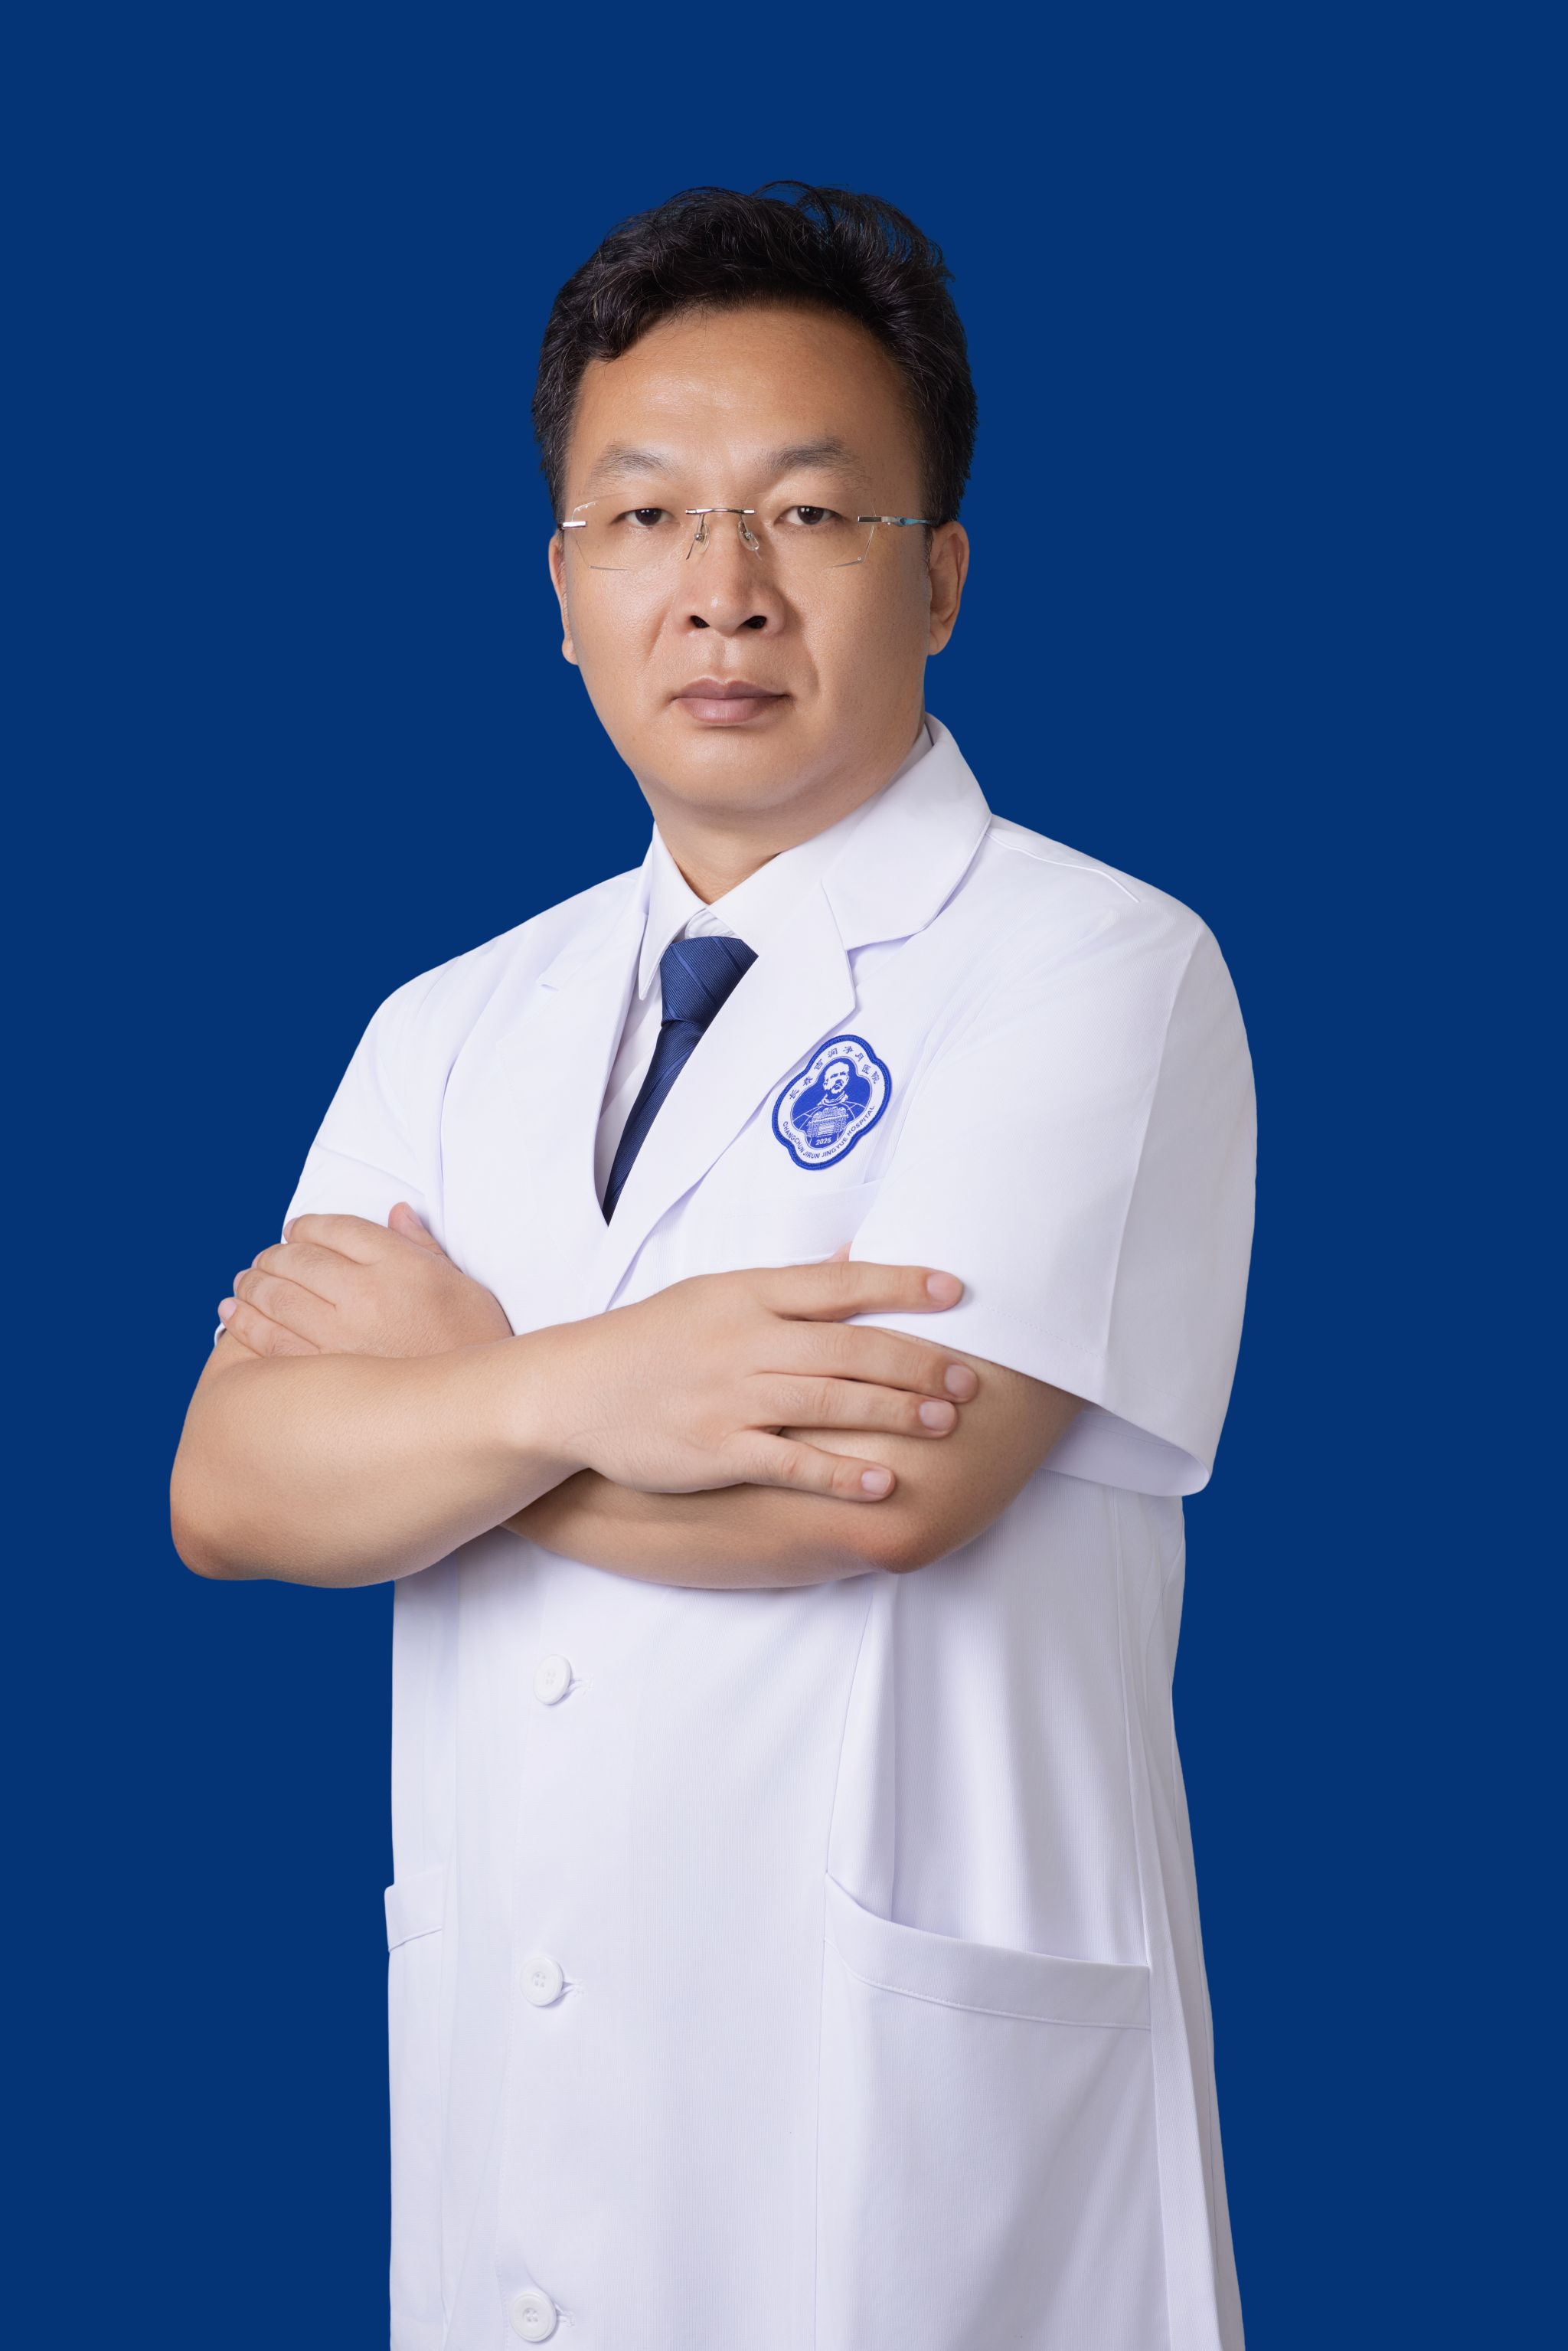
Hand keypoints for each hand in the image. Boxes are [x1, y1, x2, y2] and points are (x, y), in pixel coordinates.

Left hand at [216, 1203, 512, 1357]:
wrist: (483, 1410)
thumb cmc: (479, 1347)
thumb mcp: (463, 1285)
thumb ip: (423, 1246)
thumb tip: (397, 1212)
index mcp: (401, 1264)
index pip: (336, 1228)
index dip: (309, 1226)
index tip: (297, 1232)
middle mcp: (366, 1293)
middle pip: (298, 1258)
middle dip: (274, 1255)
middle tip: (264, 1261)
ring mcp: (340, 1335)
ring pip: (274, 1296)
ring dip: (251, 1285)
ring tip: (243, 1285)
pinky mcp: (322, 1374)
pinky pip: (267, 1339)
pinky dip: (242, 1324)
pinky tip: (231, 1316)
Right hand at [537, 1258, 978, 1502]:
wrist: (571, 1391)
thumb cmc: (649, 1342)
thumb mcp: (712, 1295)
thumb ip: (785, 1287)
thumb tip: (852, 1262)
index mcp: (746, 1295)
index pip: (839, 1284)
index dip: (902, 1285)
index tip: (956, 1291)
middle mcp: (745, 1341)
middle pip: (849, 1346)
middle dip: (917, 1363)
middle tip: (969, 1379)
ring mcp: (732, 1397)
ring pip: (831, 1400)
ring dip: (895, 1412)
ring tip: (946, 1423)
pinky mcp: (717, 1450)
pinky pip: (792, 1461)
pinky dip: (841, 1472)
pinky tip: (884, 1480)